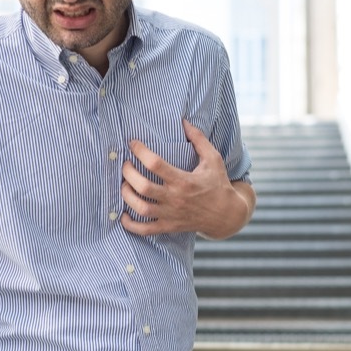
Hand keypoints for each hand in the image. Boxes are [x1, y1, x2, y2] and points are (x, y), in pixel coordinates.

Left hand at [120, 119, 252, 238]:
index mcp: (184, 180)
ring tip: (124, 185)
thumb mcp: (213, 159)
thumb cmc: (218, 184)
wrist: (227, 215)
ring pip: (141, 208)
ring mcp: (171, 214)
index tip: (133, 143)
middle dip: (128, 174)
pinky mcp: (169, 226)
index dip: (140, 151)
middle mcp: (176, 198)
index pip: (156, 164)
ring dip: (127, 196)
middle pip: (144, 187)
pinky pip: (146, 229)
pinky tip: (123, 216)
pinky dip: (131, 225)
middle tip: (125, 165)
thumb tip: (184, 121)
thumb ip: (198, 140)